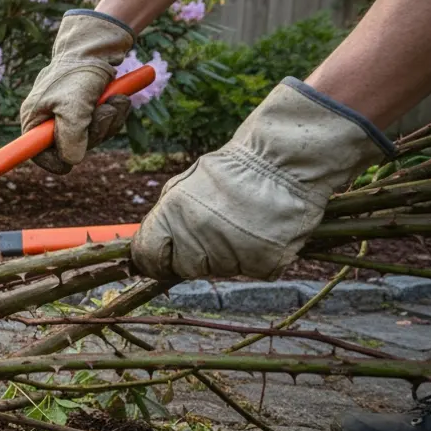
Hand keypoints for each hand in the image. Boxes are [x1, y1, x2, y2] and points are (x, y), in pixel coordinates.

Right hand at [20, 10, 135, 174]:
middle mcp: (49, 120)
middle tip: (104, 111)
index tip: (68, 165)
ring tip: (114, 100)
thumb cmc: (78, 72)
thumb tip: (71, 161)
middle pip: (72, 148)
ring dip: (109, 120)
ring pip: (92, 137)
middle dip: (94, 132)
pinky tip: (118, 98)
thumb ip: (70, 135)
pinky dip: (114, 114)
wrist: (96, 46)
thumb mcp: (73, 104)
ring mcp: (69, 116)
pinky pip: (104, 125)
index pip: (38, 154)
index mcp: (35, 120)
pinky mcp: (87, 110)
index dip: (53, 161)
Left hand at [131, 78, 394, 280]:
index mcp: (173, 214)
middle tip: (216, 231)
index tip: (163, 258)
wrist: (285, 160)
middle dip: (196, 256)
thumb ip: (165, 218)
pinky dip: (258, 257)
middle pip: (185, 268)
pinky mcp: (264, 261)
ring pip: (221, 269)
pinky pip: (253, 270)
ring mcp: (232, 251)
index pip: (148, 256)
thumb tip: (144, 248)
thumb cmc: (233, 169)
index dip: (154, 259)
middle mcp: (198, 235)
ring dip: (229, 254)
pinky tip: (264, 231)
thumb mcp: (185, 185)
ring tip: (244, 223)